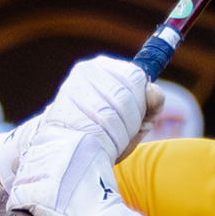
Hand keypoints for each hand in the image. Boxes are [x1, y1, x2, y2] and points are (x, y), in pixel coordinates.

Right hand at [41, 56, 164, 164]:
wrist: (65, 149)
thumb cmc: (105, 131)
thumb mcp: (135, 118)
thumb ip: (150, 105)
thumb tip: (152, 92)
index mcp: (104, 66)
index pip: (136, 77)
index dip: (142, 103)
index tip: (136, 117)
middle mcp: (86, 72)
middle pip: (125, 98)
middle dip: (131, 124)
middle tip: (122, 135)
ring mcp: (71, 90)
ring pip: (110, 115)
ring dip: (118, 137)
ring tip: (110, 143)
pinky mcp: (61, 112)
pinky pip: (94, 131)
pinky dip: (103, 144)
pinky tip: (98, 146)